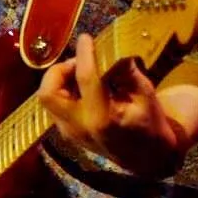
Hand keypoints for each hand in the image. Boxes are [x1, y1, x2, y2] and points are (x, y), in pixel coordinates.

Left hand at [38, 33, 186, 177]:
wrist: (147, 159)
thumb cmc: (150, 124)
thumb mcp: (145, 95)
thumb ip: (126, 70)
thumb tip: (112, 45)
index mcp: (102, 118)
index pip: (85, 78)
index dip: (84, 54)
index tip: (86, 38)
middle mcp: (79, 127)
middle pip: (49, 92)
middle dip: (59, 70)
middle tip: (79, 62)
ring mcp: (70, 132)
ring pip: (47, 97)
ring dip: (60, 79)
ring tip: (82, 72)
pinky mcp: (67, 132)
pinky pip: (55, 104)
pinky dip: (63, 89)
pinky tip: (82, 86)